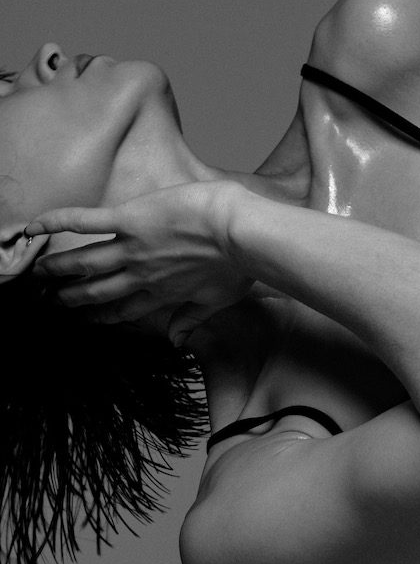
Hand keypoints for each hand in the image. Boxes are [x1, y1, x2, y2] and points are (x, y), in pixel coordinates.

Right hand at [25, 182, 253, 348]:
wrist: (241, 234)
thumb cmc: (239, 265)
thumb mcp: (218, 300)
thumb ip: (193, 320)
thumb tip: (177, 343)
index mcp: (162, 294)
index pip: (125, 310)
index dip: (103, 316)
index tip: (86, 320)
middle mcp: (141, 276)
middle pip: (99, 290)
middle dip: (73, 297)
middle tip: (52, 300)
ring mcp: (132, 248)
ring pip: (85, 261)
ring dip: (59, 268)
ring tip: (38, 274)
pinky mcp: (128, 220)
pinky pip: (86, 222)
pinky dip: (57, 223)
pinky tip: (34, 228)